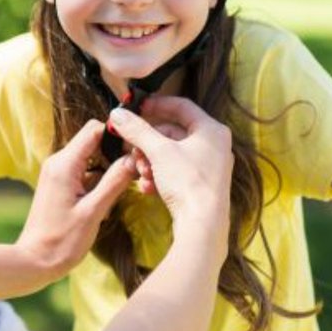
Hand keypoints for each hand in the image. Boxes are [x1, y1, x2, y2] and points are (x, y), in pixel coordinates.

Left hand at [16, 119, 136, 276]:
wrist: (35, 260)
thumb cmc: (62, 240)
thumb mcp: (93, 211)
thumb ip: (113, 182)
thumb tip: (132, 158)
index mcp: (64, 164)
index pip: (93, 130)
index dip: (116, 136)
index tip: (135, 150)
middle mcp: (58, 162)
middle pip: (93, 141)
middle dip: (115, 152)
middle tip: (135, 172)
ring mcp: (57, 172)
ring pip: (90, 157)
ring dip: (108, 168)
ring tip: (126, 186)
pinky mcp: (59, 183)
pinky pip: (83, 171)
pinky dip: (98, 180)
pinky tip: (107, 200)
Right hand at [108, 96, 232, 227]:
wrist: (202, 225)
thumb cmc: (188, 182)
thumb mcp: (158, 151)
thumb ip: (137, 129)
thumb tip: (117, 114)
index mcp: (211, 130)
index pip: (181, 106)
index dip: (156, 105)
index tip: (136, 110)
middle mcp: (214, 145)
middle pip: (172, 133)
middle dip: (147, 143)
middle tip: (132, 150)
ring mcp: (208, 165)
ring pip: (170, 154)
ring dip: (150, 161)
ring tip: (140, 172)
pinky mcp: (201, 184)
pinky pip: (175, 171)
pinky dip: (159, 175)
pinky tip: (147, 186)